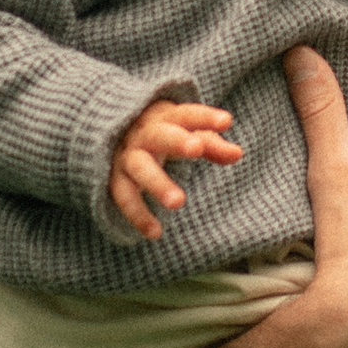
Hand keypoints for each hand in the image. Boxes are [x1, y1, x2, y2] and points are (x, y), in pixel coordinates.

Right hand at [108, 98, 241, 236]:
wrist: (108, 135)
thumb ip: (212, 145)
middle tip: (197, 149)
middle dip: (178, 141)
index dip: (206, 117)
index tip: (227, 121)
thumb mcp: (187, 135)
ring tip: (178, 203)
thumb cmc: (162, 134)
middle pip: (160, 135)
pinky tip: (155, 233)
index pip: (187, 115)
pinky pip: (124, 196)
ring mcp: (126, 156)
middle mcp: (143, 134)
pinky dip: (138, 215)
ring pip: (140, 167)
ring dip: (158, 184)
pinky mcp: (114, 179)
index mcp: (164, 117)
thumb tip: (239, 153)